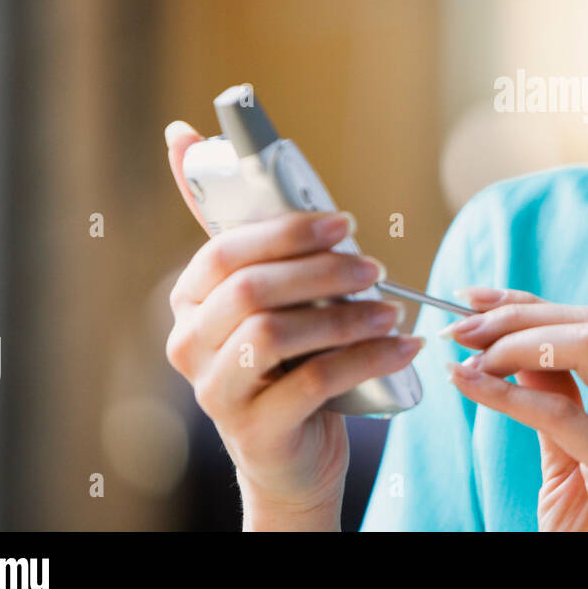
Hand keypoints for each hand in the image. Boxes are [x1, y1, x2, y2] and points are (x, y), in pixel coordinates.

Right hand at [162, 120, 423, 529]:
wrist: (295, 452)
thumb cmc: (288, 359)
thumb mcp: (273, 292)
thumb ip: (246, 226)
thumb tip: (184, 135)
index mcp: (190, 300)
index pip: (225, 249)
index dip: (286, 231)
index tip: (344, 222)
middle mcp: (188, 344)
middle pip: (251, 289)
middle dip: (323, 270)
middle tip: (374, 268)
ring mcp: (215, 391)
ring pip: (276, 333)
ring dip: (346, 317)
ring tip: (392, 311)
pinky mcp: (254, 430)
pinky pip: (312, 381)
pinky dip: (366, 358)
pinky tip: (403, 347)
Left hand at [441, 288, 587, 530]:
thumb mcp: (576, 459)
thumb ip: (557, 399)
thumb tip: (511, 345)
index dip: (535, 304)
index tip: (478, 298)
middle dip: (520, 316)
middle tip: (461, 326)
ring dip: (515, 341)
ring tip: (466, 354)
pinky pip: (563, 414)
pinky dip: (507, 392)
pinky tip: (470, 383)